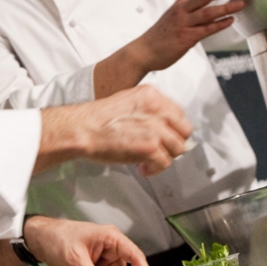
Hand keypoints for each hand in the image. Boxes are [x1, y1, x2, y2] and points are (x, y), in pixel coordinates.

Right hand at [36, 85, 191, 175]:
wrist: (82, 129)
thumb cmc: (97, 120)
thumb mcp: (127, 102)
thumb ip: (147, 111)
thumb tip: (160, 126)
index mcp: (151, 95)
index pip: (178, 114)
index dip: (173, 129)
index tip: (166, 137)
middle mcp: (157, 109)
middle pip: (184, 130)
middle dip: (174, 144)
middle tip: (162, 151)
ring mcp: (155, 128)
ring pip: (177, 148)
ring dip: (165, 158)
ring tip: (149, 162)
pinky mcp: (150, 146)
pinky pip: (165, 163)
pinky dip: (155, 170)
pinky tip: (142, 169)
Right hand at [134, 0, 243, 71]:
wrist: (143, 51)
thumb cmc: (160, 35)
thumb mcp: (173, 15)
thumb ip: (190, 9)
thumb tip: (208, 6)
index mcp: (181, 2)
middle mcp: (182, 10)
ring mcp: (184, 23)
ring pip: (208, 12)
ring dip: (226, 7)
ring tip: (241, 4)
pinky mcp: (186, 38)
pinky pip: (206, 30)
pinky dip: (219, 25)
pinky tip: (230, 21)